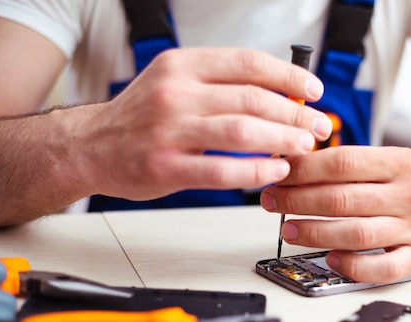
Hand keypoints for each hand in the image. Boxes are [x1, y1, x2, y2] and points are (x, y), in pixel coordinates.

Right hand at [77, 48, 331, 199]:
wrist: (91, 146)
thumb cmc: (142, 116)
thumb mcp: (176, 82)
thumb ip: (221, 84)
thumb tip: (281, 93)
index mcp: (182, 65)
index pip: (249, 63)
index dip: (290, 76)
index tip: (314, 91)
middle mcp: (175, 92)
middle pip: (253, 98)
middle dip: (295, 113)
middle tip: (319, 126)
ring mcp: (169, 130)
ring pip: (242, 131)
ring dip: (282, 139)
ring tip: (304, 146)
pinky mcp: (165, 166)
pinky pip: (223, 170)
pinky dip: (256, 170)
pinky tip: (276, 170)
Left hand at [260, 146, 410, 282]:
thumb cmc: (409, 182)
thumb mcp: (386, 160)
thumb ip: (347, 164)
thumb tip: (292, 168)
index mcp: (401, 162)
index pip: (343, 163)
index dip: (303, 171)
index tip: (278, 176)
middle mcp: (410, 195)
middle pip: (343, 200)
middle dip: (298, 202)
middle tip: (272, 202)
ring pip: (357, 234)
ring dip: (315, 233)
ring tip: (289, 230)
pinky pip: (383, 269)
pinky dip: (353, 266)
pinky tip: (331, 259)